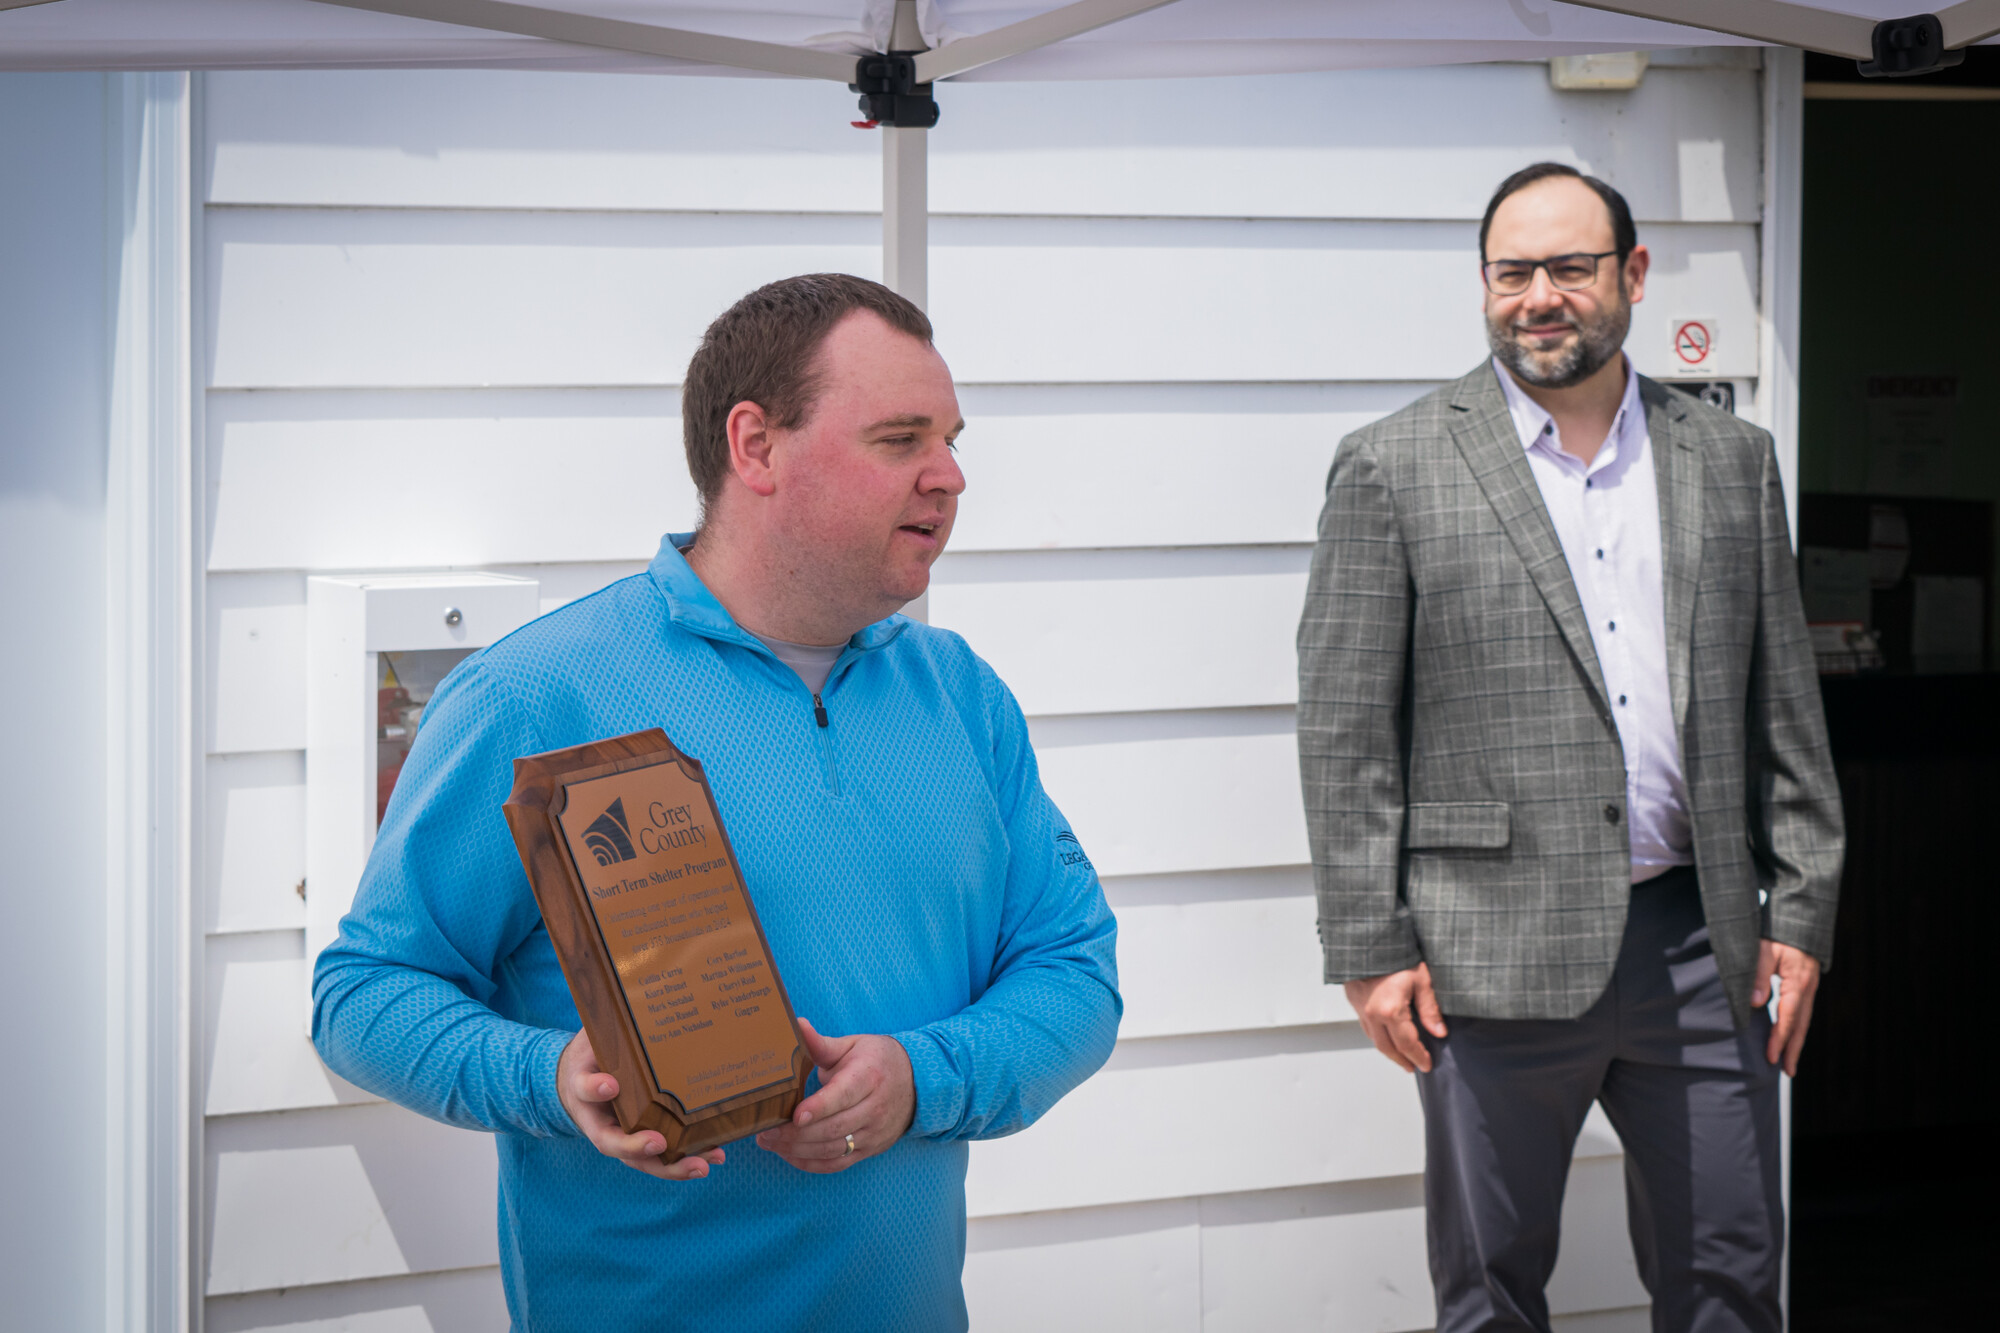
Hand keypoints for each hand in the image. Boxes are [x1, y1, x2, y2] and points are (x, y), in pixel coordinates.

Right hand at [557, 1028, 724, 1180]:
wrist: (581, 1078)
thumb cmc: (594, 1053)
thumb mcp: (593, 1036)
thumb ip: (607, 1026)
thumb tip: (631, 992)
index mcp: (583, 1088)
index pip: (584, 1089)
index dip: (594, 1089)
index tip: (610, 1085)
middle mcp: (600, 1119)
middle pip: (614, 1142)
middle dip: (636, 1147)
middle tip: (658, 1143)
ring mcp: (622, 1135)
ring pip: (641, 1160)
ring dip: (671, 1166)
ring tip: (702, 1164)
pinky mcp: (643, 1140)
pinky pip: (661, 1157)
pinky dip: (685, 1160)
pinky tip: (714, 1156)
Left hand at [756, 1018, 914, 1172]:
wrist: (915, 1081)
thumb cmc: (874, 1060)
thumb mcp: (851, 1046)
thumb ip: (821, 1043)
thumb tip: (796, 1024)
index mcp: (868, 1077)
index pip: (843, 1096)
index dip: (819, 1107)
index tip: (795, 1115)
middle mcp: (874, 1108)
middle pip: (833, 1128)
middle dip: (796, 1134)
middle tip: (765, 1132)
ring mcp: (874, 1132)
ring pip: (833, 1149)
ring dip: (798, 1151)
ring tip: (770, 1143)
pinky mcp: (870, 1149)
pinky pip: (838, 1164)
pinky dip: (811, 1164)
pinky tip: (790, 1155)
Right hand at [1345, 963, 1448, 1072]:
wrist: (1368, 939)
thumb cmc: (1396, 955)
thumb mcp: (1421, 980)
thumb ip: (1430, 1009)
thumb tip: (1439, 1032)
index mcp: (1390, 1011)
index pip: (1407, 1044)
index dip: (1418, 1056)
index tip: (1427, 1064)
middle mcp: (1372, 1014)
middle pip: (1388, 1048)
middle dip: (1402, 1060)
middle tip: (1414, 1067)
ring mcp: (1361, 1009)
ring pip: (1374, 1039)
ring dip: (1389, 1051)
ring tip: (1401, 1056)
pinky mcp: (1354, 1002)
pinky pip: (1366, 1026)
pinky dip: (1378, 1036)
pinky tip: (1386, 1036)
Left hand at [1751, 939, 1821, 1076]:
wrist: (1796, 919)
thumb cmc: (1775, 933)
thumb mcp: (1761, 950)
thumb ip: (1757, 975)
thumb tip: (1755, 1003)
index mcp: (1798, 982)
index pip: (1788, 1016)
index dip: (1779, 1038)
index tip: (1770, 1057)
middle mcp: (1807, 988)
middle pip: (1801, 1024)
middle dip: (1793, 1049)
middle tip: (1787, 1072)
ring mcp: (1808, 988)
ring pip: (1803, 1020)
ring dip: (1795, 1042)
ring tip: (1788, 1064)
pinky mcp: (1804, 986)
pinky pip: (1801, 1012)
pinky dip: (1795, 1028)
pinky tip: (1788, 1038)